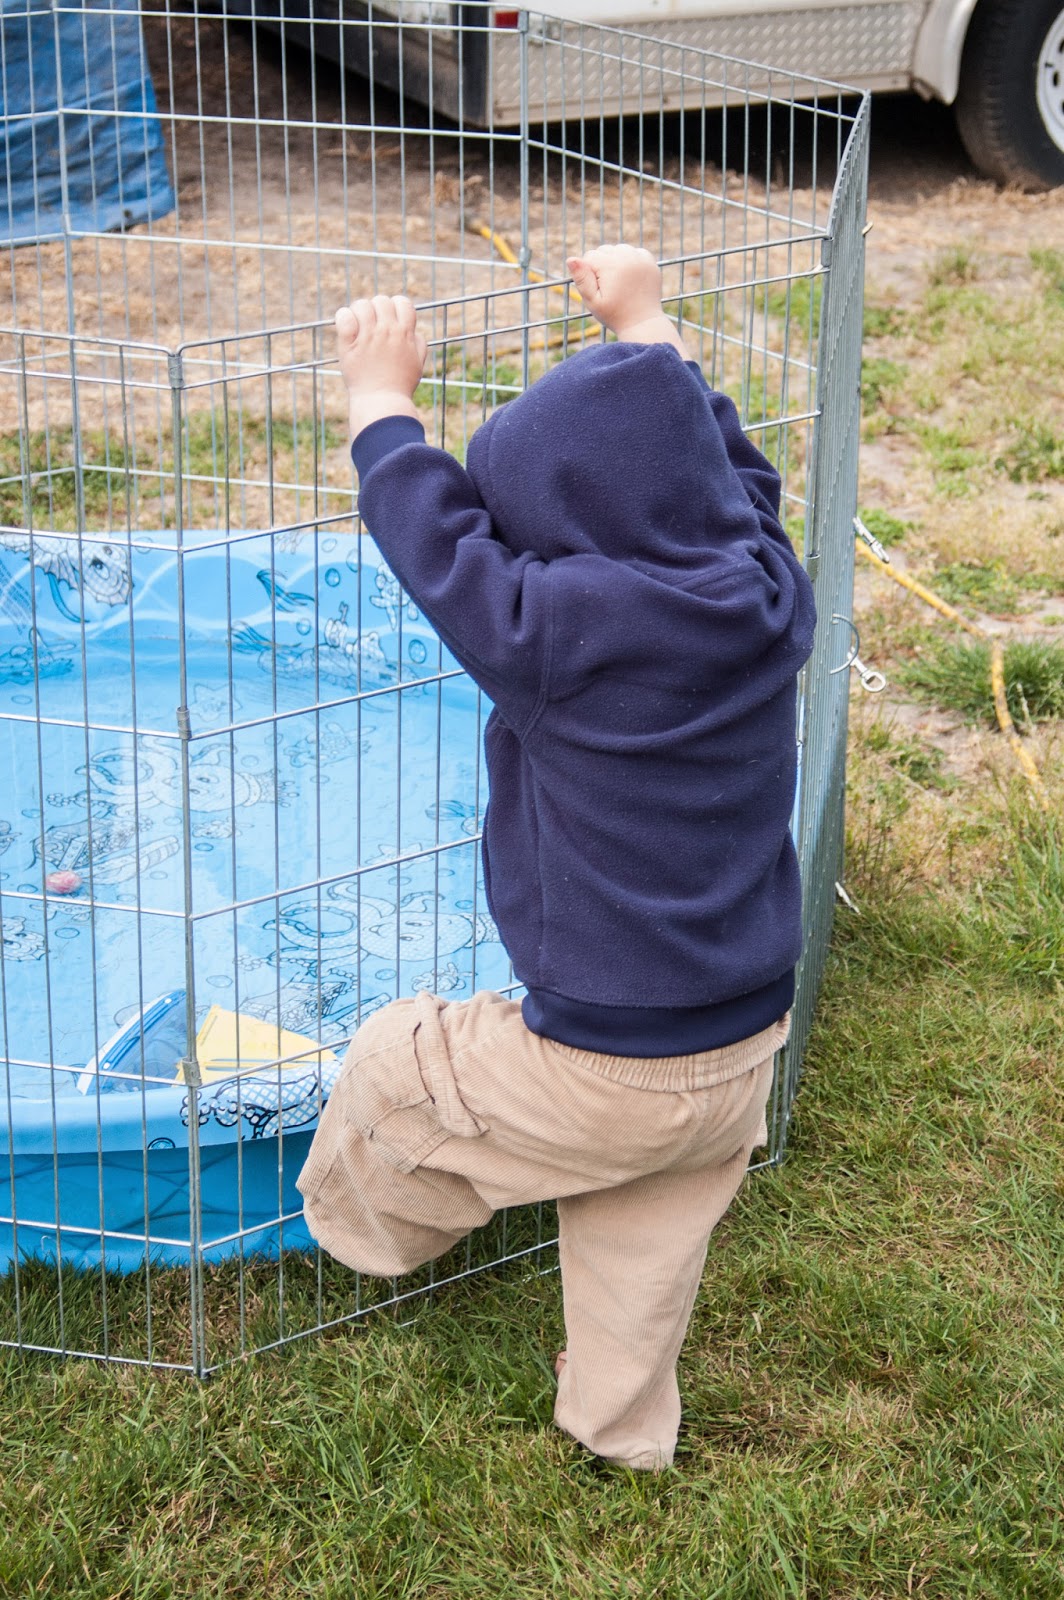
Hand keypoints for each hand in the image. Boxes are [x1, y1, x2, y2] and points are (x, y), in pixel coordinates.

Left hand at [335, 294, 427, 437]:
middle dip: (376, 309)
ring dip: (359, 312)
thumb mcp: (417, 365)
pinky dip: (344, 317)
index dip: (395, 307)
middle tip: (371, 325)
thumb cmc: (399, 387)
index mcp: (405, 334)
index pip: (402, 302)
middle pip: (381, 301)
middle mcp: (387, 331)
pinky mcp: (349, 344)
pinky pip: (344, 317)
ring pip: (362, 305)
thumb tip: (414, 331)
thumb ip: (418, 344)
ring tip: (358, 327)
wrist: (381, 404)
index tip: (389, 319)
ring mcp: (367, 337)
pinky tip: (347, 329)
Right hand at [567, 244, 689, 357]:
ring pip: (618, 249)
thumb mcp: (593, 301)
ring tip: (619, 282)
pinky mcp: (650, 262)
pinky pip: (634, 252)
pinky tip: (630, 278)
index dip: (588, 274)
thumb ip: (581, 279)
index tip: (598, 290)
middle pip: (603, 250)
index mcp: (611, 265)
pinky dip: (630, 261)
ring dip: (615, 261)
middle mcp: (627, 256)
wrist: (642, 324)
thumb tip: (571, 259)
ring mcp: (641, 258)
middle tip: (610, 288)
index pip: (589, 256)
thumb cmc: (614, 315)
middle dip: (602, 265)